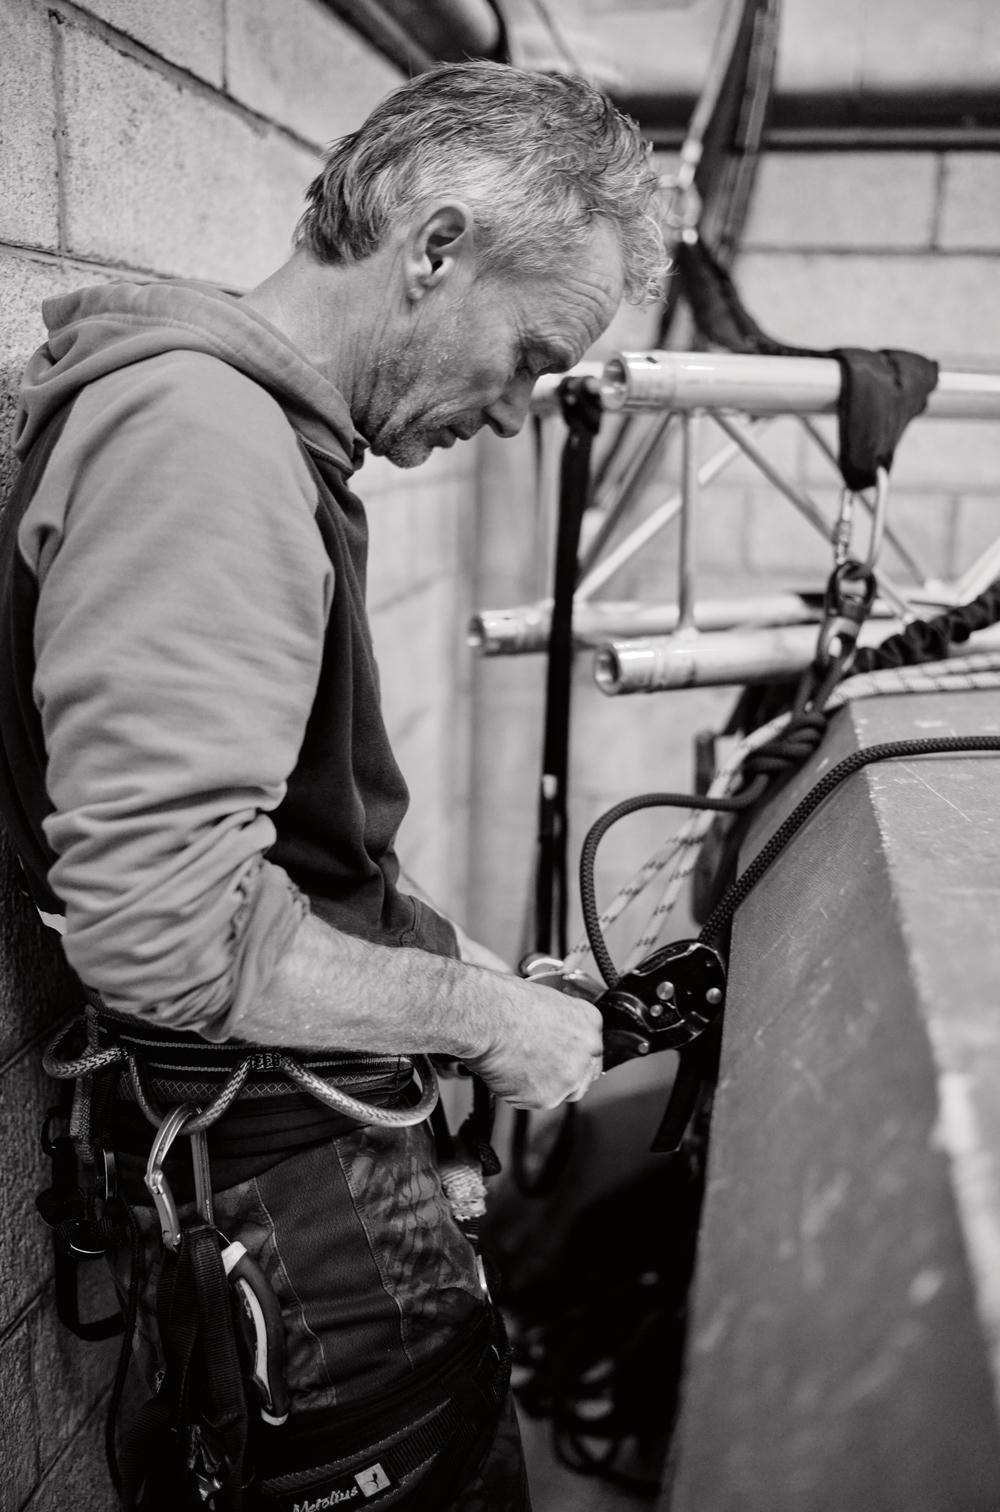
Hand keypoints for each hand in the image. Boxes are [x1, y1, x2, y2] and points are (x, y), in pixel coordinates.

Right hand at [462, 974, 604, 1110]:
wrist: (490, 1018)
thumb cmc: (508, 1003)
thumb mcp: (547, 1001)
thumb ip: (561, 1024)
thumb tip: (553, 1034)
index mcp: (589, 1023)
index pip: (592, 1050)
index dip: (572, 1056)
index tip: (559, 1057)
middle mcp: (587, 1052)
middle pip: (582, 1076)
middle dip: (562, 1075)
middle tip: (537, 1065)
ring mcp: (569, 1078)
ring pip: (559, 1093)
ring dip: (542, 1086)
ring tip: (517, 1065)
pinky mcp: (547, 1097)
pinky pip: (534, 1101)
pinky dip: (519, 1093)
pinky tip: (508, 1072)